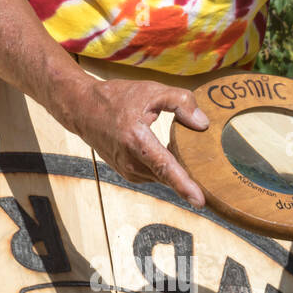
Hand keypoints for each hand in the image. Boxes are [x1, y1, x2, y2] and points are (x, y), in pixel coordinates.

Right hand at [60, 77, 208, 207]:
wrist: (83, 109)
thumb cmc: (117, 98)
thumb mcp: (151, 91)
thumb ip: (181, 102)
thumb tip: (203, 124)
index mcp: (136, 140)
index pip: (165, 167)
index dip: (184, 185)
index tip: (200, 201)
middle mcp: (130, 161)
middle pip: (168, 175)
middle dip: (188, 174)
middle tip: (209, 170)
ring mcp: (127, 170)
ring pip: (163, 176)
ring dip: (175, 168)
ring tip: (184, 152)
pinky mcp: (127, 174)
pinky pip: (154, 174)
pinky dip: (164, 166)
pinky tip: (166, 153)